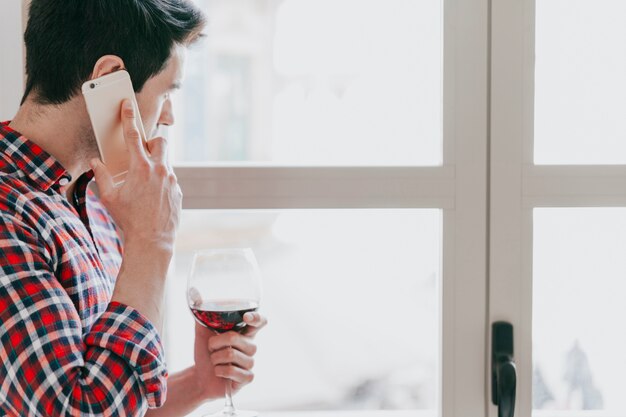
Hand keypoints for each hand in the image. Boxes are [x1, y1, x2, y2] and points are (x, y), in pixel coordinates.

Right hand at [90, 99, 181, 252]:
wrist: (152, 241)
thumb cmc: (129, 220)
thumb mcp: (110, 198)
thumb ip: (102, 177)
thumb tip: (96, 164)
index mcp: (140, 168)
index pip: (133, 136)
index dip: (129, 118)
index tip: (127, 104)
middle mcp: (159, 170)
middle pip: (159, 142)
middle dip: (150, 143)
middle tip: (141, 152)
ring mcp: (171, 181)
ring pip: (165, 162)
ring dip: (155, 165)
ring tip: (144, 182)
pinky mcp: (178, 191)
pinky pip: (169, 180)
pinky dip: (160, 182)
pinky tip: (152, 197)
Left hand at [192, 312, 267, 399]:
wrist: (199, 376)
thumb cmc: (205, 352)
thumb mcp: (203, 331)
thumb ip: (203, 314)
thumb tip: (196, 295)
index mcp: (244, 332)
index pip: (260, 321)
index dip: (256, 318)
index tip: (246, 317)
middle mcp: (250, 345)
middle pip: (234, 337)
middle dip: (215, 342)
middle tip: (211, 347)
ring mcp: (250, 362)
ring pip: (230, 355)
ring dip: (215, 358)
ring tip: (215, 361)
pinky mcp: (247, 377)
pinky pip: (232, 371)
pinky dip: (219, 371)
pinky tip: (219, 372)